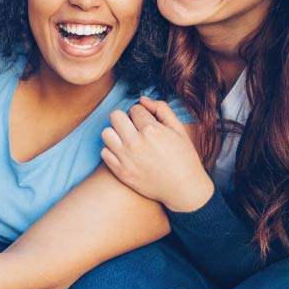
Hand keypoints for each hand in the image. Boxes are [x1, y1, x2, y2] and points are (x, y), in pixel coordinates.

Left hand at [101, 97, 213, 212]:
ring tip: (127, 140)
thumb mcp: (179, 129)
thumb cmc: (184, 157)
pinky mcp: (121, 172)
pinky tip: (125, 153)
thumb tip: (141, 99)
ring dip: (116, 133)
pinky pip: (104, 152)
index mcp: (152, 130)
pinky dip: (112, 150)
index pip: (134, 108)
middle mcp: (136, 143)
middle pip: (115, 116)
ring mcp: (126, 158)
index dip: (142, 114)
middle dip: (125, 119)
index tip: (148, 123)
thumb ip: (161, 109)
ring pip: (106, 133)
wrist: (184, 189)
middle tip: (135, 128)